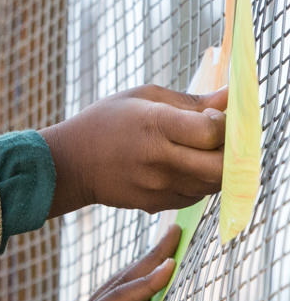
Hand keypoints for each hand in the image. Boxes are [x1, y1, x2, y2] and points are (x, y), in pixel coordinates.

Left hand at [0, 225, 181, 300]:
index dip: (146, 286)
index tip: (173, 263)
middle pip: (122, 283)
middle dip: (151, 259)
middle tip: (177, 230)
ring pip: (116, 287)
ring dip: (142, 268)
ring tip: (165, 250)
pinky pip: (109, 300)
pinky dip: (128, 287)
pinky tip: (135, 288)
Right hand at [41, 84, 227, 215]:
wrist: (70, 163)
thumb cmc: (105, 121)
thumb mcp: (141, 97)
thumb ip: (190, 100)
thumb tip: (230, 95)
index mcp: (154, 125)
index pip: (212, 130)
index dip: (222, 123)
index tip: (212, 116)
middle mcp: (158, 160)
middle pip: (221, 165)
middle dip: (229, 152)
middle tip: (219, 140)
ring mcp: (158, 187)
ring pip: (213, 184)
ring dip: (216, 167)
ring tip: (198, 150)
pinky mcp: (156, 205)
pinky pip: (195, 196)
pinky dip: (198, 181)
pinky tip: (181, 166)